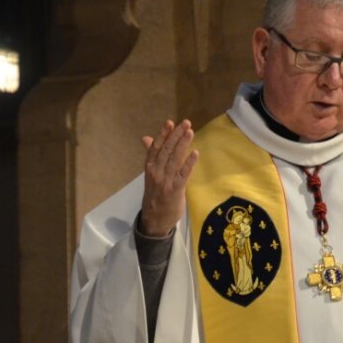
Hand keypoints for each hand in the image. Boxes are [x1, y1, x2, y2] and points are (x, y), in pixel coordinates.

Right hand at [139, 119, 197, 235]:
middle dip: (176, 135)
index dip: (163, 134)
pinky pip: (183, 174)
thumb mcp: (151, 174)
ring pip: (174, 159)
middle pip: (166, 150)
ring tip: (190, 132)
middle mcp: (156, 172)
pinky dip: (189, 163)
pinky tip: (195, 153)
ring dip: (183, 144)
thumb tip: (146, 138)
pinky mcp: (175, 190)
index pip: (155, 148)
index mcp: (149, 168)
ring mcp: (165, 181)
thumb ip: (152, 156)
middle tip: (186, 122)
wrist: (154, 220)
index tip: (170, 122)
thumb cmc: (155, 196)